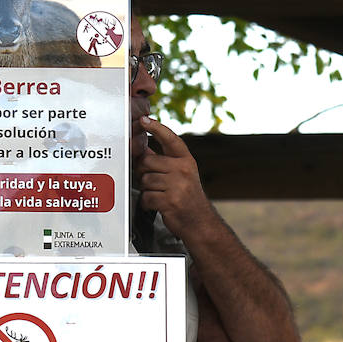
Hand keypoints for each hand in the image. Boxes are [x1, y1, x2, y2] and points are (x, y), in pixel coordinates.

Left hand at [137, 116, 220, 234]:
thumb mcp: (181, 174)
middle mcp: (183, 170)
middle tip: (152, 182)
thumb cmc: (187, 196)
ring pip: (145, 180)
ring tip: (159, 195)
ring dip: (147, 190)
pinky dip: (147, 203)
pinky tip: (157, 205)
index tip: (144, 120)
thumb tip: (143, 149)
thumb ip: (164, 161)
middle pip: (147, 162)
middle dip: (144, 172)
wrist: (200, 222)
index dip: (156, 128)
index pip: (170, 139)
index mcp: (186, 160)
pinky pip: (146, 197)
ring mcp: (178, 185)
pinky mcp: (170, 201)